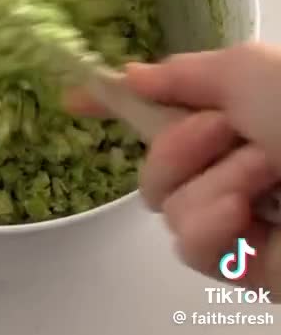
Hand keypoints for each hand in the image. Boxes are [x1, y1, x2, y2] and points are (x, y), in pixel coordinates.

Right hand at [66, 45, 280, 298]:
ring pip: (167, 204)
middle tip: (228, 134)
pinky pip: (189, 245)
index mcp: (235, 111)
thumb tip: (131, 76)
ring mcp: (234, 213)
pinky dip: (214, 226)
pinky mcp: (240, 264)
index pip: (161, 106)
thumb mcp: (244, 70)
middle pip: (152, 163)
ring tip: (264, 178)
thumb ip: (180, 75)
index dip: (115, 102)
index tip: (71, 97)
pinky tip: (249, 218)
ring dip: (213, 183)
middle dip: (179, 146)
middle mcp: (228, 160)